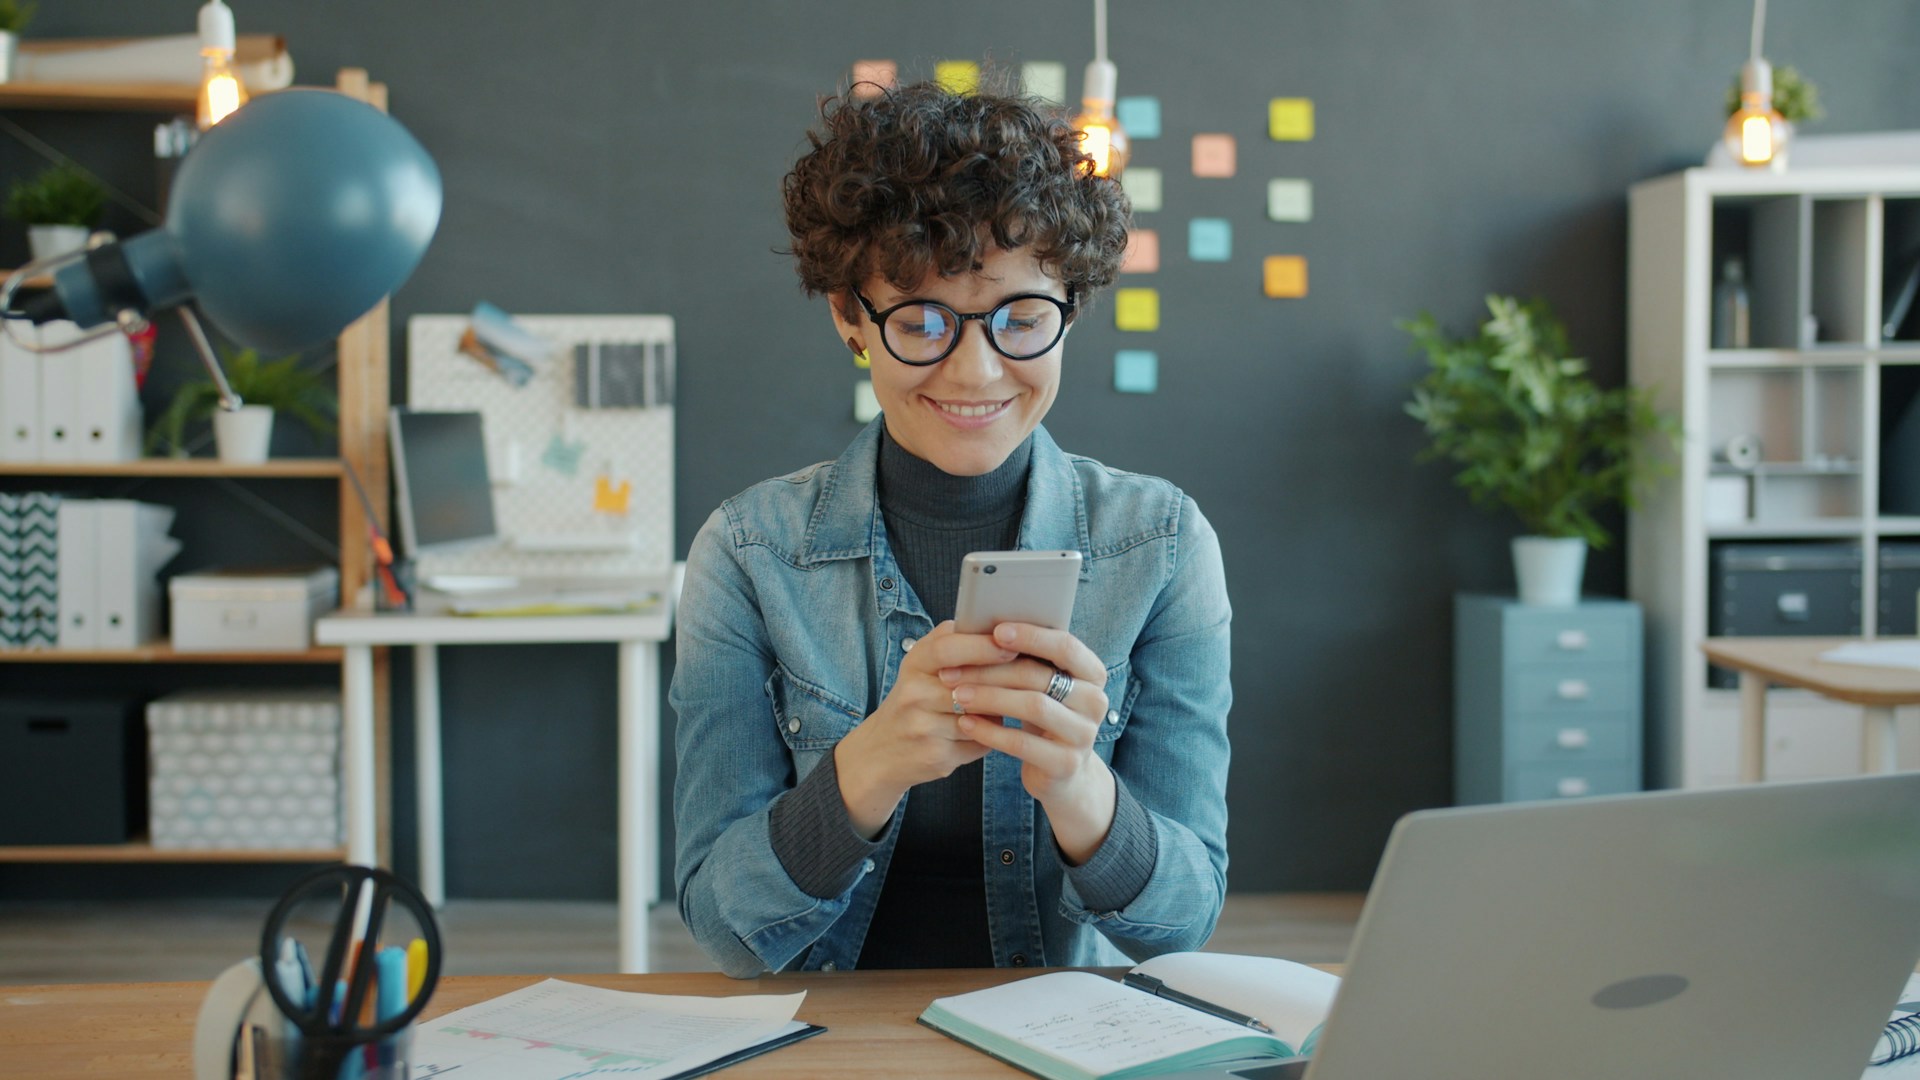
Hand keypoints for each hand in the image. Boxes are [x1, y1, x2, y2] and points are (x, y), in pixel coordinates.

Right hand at [834, 621, 1017, 837]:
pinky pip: (980, 743)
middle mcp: (913, 694)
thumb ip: (957, 644)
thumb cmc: (917, 698)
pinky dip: (993, 737)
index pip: (947, 648)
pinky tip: (1000, 733)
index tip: (1014, 645)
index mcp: (914, 663)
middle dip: (1005, 680)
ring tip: (1022, 704)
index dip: (982, 646)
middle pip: (969, 684)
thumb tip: (1009, 632)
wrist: (882, 751)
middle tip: (1037, 675)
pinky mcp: (935, 756)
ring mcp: (922, 727)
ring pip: (981, 716)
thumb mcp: (926, 665)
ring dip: (1003, 711)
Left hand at [941, 622, 1114, 864]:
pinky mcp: (1066, 764)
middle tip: (954, 670)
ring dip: (989, 698)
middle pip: (1040, 676)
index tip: (995, 631)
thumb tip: (985, 626)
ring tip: (957, 695)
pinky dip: (990, 731)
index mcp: (1093, 673)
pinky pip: (1022, 743)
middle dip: (992, 670)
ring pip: (1032, 707)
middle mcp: (1095, 701)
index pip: (1065, 646)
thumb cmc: (1044, 715)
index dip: (1031, 636)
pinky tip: (966, 723)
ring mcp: (1084, 735)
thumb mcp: (1044, 685)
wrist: (1063, 773)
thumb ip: (1029, 658)